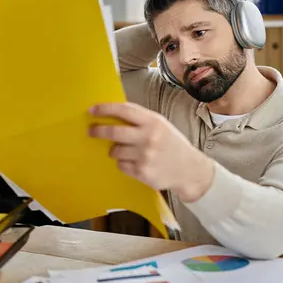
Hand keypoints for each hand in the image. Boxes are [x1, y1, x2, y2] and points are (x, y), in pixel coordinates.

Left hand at [88, 102, 214, 201]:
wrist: (190, 170)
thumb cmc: (172, 145)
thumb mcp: (161, 125)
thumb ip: (140, 119)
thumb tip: (114, 112)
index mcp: (153, 122)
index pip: (124, 110)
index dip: (105, 109)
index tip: (92, 110)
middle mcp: (149, 138)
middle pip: (114, 132)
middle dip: (98, 131)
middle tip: (91, 131)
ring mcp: (145, 156)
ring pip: (115, 151)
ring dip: (115, 150)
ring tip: (126, 151)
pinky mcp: (142, 172)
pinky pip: (121, 165)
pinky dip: (124, 163)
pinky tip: (136, 162)